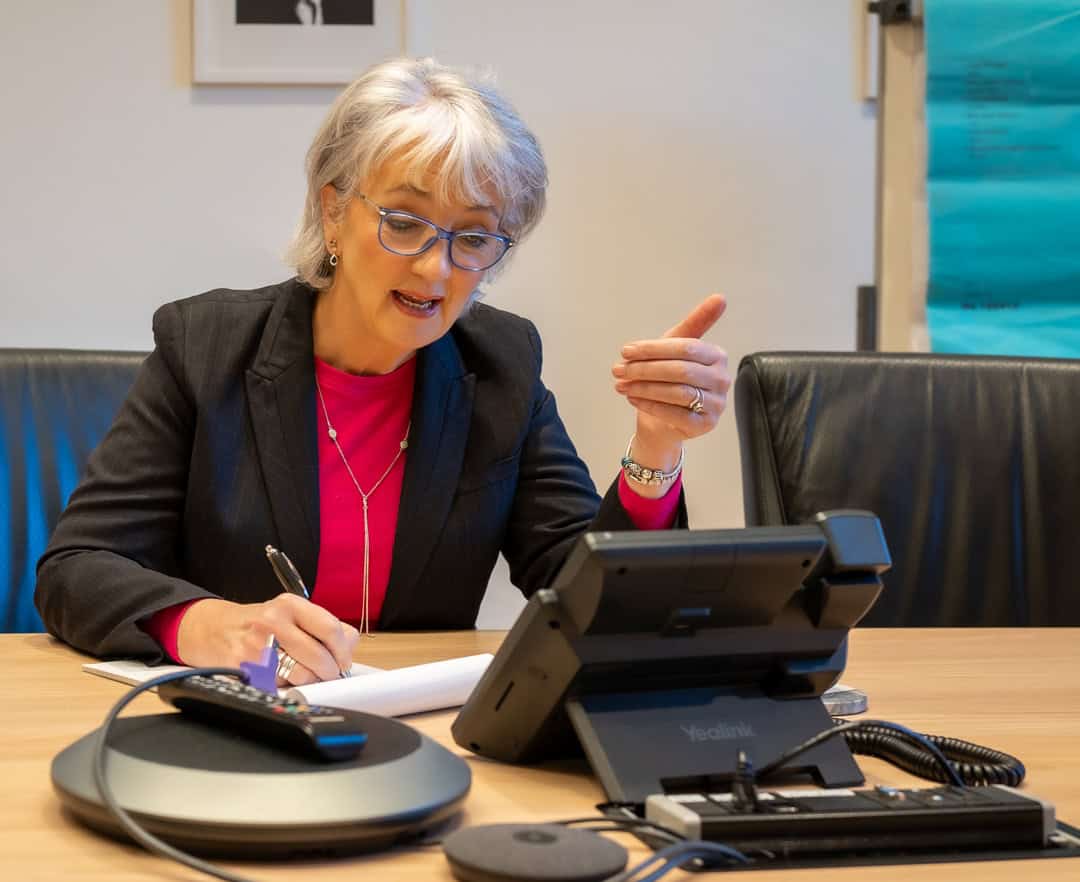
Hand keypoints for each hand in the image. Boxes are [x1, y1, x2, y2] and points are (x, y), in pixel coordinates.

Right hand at [177, 595, 359, 685]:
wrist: (213, 629)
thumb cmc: (258, 624)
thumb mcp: (289, 613)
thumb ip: (321, 626)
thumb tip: (348, 647)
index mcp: (289, 605)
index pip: (330, 628)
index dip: (343, 651)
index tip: (344, 661)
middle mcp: (273, 622)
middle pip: (319, 656)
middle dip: (330, 671)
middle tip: (328, 673)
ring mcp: (257, 647)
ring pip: (302, 675)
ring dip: (309, 680)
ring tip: (301, 673)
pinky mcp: (245, 670)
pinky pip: (280, 686)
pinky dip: (285, 686)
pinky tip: (279, 676)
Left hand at [612, 293, 729, 469]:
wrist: (665, 420)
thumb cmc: (670, 378)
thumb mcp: (675, 348)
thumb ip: (694, 323)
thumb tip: (720, 297)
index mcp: (717, 355)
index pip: (685, 348)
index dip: (653, 349)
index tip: (626, 351)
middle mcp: (722, 380)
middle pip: (680, 370)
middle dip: (644, 369)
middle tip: (618, 369)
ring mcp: (716, 404)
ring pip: (677, 392)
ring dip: (644, 387)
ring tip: (621, 384)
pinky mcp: (705, 425)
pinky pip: (675, 413)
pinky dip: (650, 405)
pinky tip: (633, 399)